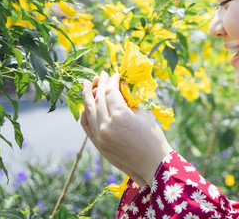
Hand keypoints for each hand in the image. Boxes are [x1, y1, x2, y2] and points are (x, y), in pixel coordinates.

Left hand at [80, 71, 171, 185]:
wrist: (152, 164)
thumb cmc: (153, 138)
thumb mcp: (142, 115)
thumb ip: (128, 101)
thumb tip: (119, 88)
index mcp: (120, 116)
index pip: (111, 92)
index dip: (112, 81)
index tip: (115, 74)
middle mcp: (106, 125)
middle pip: (98, 99)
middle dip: (100, 85)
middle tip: (101, 75)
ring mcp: (100, 136)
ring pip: (89, 111)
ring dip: (88, 96)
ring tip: (88, 84)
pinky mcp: (98, 144)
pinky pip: (86, 125)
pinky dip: (85, 114)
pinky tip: (86, 105)